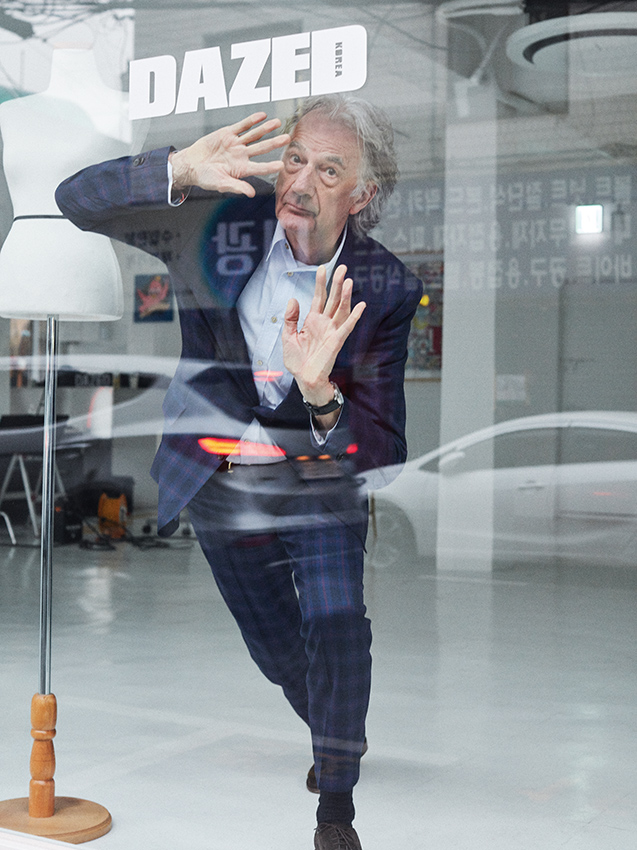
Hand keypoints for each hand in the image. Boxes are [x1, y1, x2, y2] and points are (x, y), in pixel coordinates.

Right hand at [169, 112, 289, 196]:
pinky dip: (251, 121)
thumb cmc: (206, 178)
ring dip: (266, 128)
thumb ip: (237, 187)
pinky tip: (262, 116)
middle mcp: (241, 155)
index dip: (270, 166)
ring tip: (278, 123)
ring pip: (254, 135)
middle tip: (288, 138)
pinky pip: (242, 126)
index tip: (281, 165)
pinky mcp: (227, 133)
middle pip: (261, 148)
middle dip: (274, 143)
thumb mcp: (220, 184)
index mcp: (241, 169)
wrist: (191, 165)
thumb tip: (252, 193)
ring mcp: (235, 143)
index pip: (259, 167)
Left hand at [282, 264, 365, 407]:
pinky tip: (361, 305)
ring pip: (341, 309)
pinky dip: (354, 316)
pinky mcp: (337, 341)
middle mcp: (324, 323)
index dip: (321, 283)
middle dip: (336, 283)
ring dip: (345, 295)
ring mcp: (332, 331)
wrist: (304, 378)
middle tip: (341, 267)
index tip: (322, 268)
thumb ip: (290, 318)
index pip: (318, 297)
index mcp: (312, 320)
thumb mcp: (287, 337)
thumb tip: (293, 299)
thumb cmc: (297, 360)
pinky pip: (347, 326)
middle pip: (332, 299)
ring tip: (348, 280)